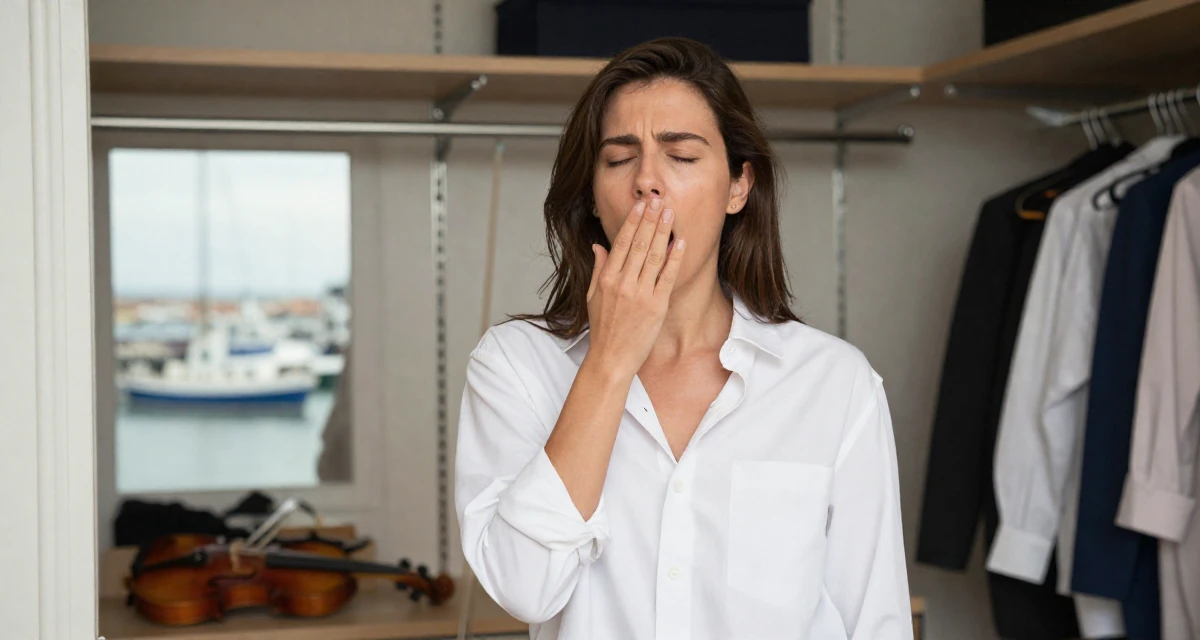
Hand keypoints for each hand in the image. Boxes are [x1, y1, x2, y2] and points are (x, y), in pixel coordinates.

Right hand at [584, 197, 684, 377]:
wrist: (611, 358)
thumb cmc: (603, 329)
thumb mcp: (592, 297)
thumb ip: (598, 269)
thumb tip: (599, 246)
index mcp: (606, 280)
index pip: (620, 243)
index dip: (632, 222)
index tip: (640, 206)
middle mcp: (623, 284)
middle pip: (638, 244)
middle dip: (650, 220)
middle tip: (658, 201)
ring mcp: (640, 295)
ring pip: (653, 256)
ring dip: (663, 232)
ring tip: (670, 214)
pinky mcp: (656, 306)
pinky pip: (667, 277)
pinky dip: (674, 258)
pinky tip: (680, 242)